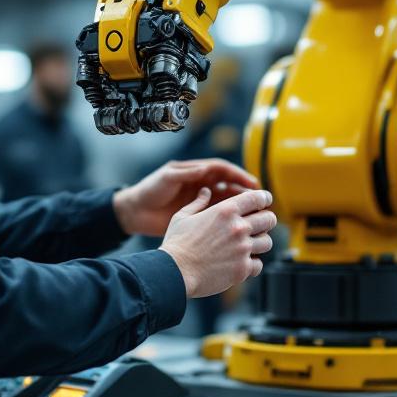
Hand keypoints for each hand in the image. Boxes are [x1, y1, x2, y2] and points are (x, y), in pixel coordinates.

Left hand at [112, 159, 259, 236]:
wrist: (136, 211)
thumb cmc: (149, 190)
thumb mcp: (168, 178)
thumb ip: (187, 173)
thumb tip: (207, 168)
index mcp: (196, 173)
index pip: (223, 171)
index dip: (239, 176)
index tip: (253, 184)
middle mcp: (202, 186)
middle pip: (230, 186)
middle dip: (246, 192)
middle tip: (261, 202)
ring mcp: (201, 202)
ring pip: (227, 203)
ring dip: (241, 208)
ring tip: (254, 216)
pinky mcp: (198, 217)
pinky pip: (218, 217)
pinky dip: (229, 221)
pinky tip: (239, 228)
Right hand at [159, 188, 275, 297]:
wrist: (174, 272)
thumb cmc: (176, 244)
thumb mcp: (183, 216)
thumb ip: (198, 203)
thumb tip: (206, 191)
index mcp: (225, 211)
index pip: (257, 198)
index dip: (264, 198)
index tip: (265, 201)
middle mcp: (238, 227)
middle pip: (269, 219)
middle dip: (266, 220)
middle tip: (259, 225)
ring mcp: (242, 249)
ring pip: (267, 242)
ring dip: (260, 243)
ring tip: (249, 246)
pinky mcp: (242, 269)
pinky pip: (258, 264)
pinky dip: (252, 264)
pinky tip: (241, 263)